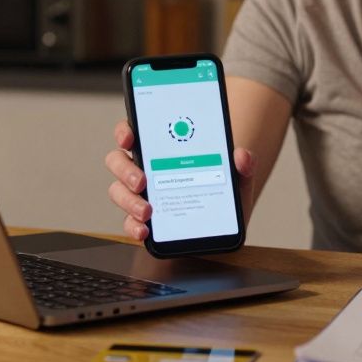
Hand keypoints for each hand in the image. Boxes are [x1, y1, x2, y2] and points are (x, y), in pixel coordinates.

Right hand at [104, 119, 256, 240]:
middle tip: (142, 181)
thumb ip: (243, 165)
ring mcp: (141, 195)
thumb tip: (242, 155)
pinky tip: (145, 230)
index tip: (129, 138)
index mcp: (162, 150)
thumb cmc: (223, 193)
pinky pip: (129, 222)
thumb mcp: (238, 178)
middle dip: (125, 170)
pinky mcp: (143, 220)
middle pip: (118, 161)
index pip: (134, 133)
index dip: (124, 132)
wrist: (225, 227)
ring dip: (128, 201)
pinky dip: (132, 226)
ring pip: (118, 192)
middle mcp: (146, 169)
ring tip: (148, 211)